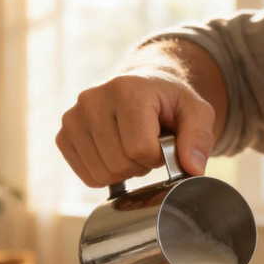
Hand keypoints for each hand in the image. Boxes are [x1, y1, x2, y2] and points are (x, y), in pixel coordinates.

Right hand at [57, 72, 215, 186]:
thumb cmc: (170, 103)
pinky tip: (115, 154)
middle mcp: (93, 99)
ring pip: (102, 173)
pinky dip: (105, 175)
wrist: (143, 88)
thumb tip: (192, 168)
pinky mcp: (64, 134)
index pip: (139, 149)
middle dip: (140, 165)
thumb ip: (199, 138)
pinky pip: (87, 176)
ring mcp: (74, 116)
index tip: (163, 143)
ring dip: (124, 171)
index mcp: (127, 89)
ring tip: (132, 149)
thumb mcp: (196, 113)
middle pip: (119, 164)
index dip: (158, 157)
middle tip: (148, 147)